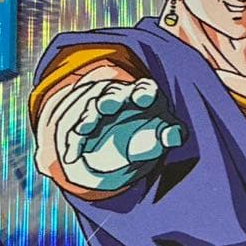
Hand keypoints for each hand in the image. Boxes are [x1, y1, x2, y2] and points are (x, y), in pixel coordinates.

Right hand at [54, 78, 185, 191]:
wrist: (121, 142)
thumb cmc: (148, 133)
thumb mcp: (160, 136)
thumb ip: (169, 135)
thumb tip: (175, 135)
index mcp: (142, 96)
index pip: (144, 88)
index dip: (142, 91)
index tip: (142, 98)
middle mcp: (118, 96)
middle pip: (113, 92)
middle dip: (109, 98)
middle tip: (106, 105)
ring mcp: (97, 108)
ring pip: (90, 108)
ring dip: (86, 118)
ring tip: (83, 129)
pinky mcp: (81, 124)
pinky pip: (74, 132)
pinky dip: (72, 144)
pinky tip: (70, 157)